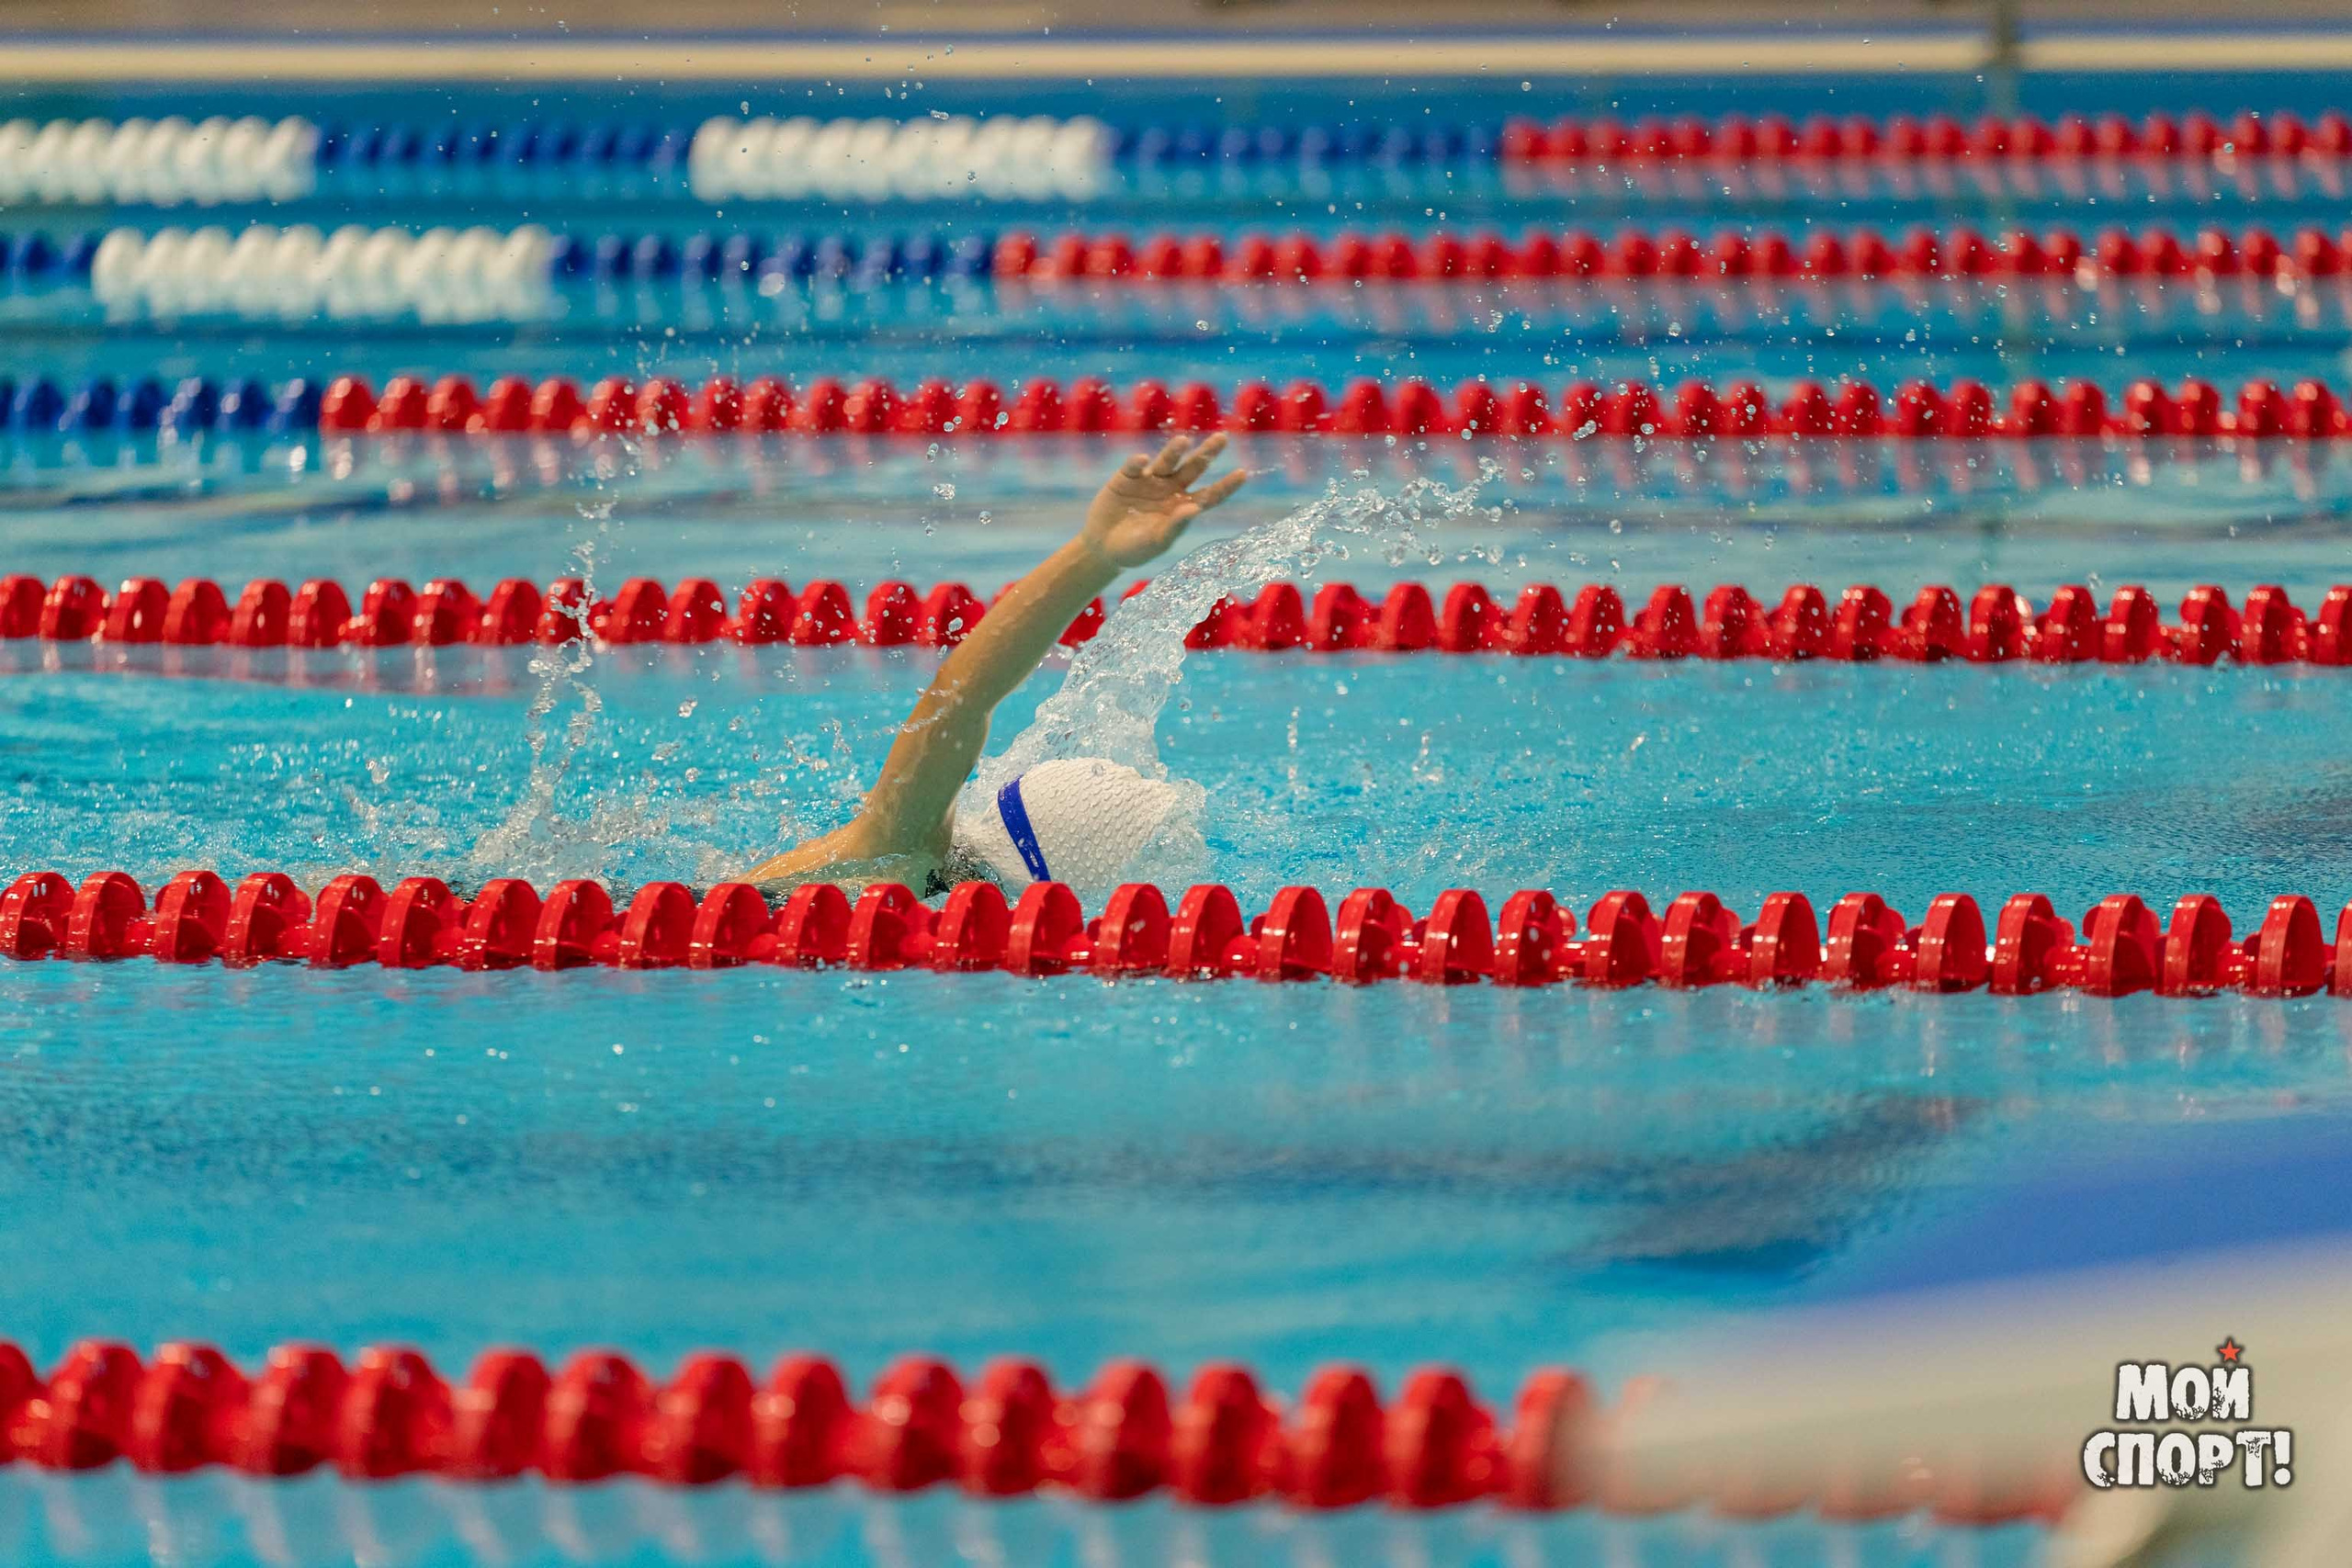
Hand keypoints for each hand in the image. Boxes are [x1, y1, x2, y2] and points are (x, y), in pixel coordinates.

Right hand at [1079, 433, 1248, 567]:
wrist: (1102, 547)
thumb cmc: (1134, 549)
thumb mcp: (1156, 542)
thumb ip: (1175, 526)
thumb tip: (1194, 510)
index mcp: (1183, 507)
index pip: (1210, 494)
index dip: (1226, 485)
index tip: (1243, 473)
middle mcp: (1171, 490)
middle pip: (1193, 468)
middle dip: (1207, 453)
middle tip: (1222, 438)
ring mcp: (1149, 481)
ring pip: (1166, 462)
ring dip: (1174, 451)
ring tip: (1183, 441)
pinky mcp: (1126, 477)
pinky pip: (1134, 467)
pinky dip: (1138, 463)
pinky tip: (1142, 460)